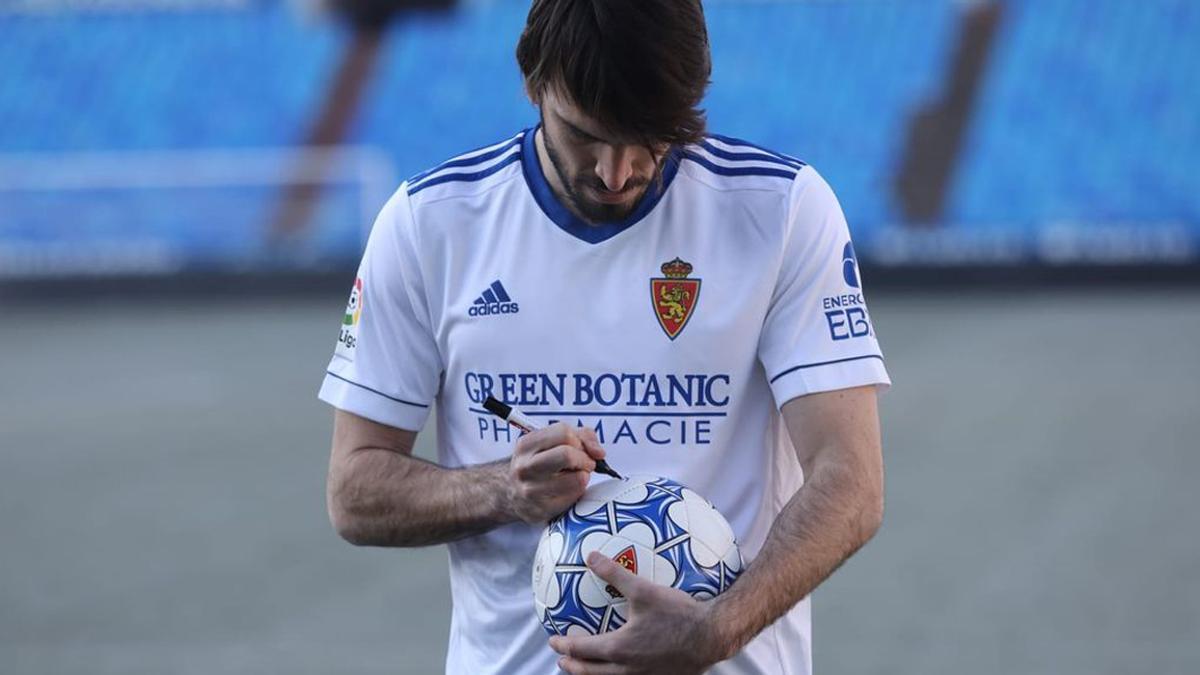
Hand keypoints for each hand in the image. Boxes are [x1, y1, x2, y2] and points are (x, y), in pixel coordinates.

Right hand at [506, 423, 605, 523]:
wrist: (512, 493)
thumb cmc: (539, 463)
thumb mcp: (552, 442)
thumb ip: (582, 437)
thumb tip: (599, 453)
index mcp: (526, 445)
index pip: (564, 433)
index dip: (579, 441)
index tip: (581, 449)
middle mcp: (525, 467)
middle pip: (567, 455)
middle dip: (584, 459)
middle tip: (584, 464)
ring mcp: (531, 490)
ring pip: (576, 479)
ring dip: (583, 477)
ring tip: (575, 476)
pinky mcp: (541, 510)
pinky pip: (574, 498)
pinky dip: (578, 492)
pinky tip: (568, 490)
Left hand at [548, 551, 731, 674]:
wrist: (712, 635)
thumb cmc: (677, 613)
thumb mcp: (643, 590)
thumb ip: (614, 573)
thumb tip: (590, 556)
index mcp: (618, 648)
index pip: (582, 649)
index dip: (564, 645)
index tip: (554, 640)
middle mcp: (627, 669)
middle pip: (590, 673)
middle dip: (573, 666)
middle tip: (562, 659)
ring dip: (592, 674)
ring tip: (587, 668)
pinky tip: (623, 667)